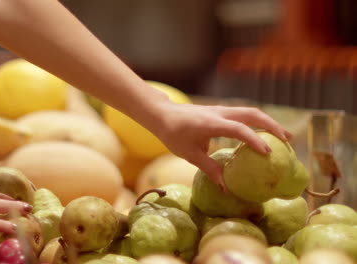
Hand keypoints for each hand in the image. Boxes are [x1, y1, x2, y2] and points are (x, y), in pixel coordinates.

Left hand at [153, 103, 291, 189]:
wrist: (162, 114)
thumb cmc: (173, 134)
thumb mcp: (189, 154)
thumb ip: (209, 168)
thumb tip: (226, 187)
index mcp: (211, 123)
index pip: (238, 129)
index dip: (255, 140)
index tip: (269, 153)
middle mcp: (220, 113)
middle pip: (252, 114)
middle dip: (272, 126)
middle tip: (288, 141)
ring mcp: (221, 110)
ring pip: (250, 112)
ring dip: (268, 122)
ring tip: (284, 137)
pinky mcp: (221, 111)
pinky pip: (243, 114)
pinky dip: (257, 123)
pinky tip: (264, 134)